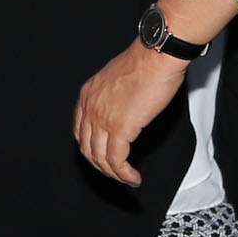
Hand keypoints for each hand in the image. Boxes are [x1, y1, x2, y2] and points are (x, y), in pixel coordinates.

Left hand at [73, 42, 188, 184]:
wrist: (157, 56)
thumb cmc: (147, 61)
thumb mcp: (118, 76)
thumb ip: (114, 95)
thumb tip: (123, 108)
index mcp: (88, 94)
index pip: (80, 131)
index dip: (91, 149)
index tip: (104, 156)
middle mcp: (90, 107)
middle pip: (87, 148)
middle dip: (101, 165)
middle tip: (116, 172)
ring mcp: (102, 119)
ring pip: (100, 158)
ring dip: (113, 173)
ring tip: (127, 179)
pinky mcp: (119, 129)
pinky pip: (116, 160)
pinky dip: (123, 173)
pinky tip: (132, 178)